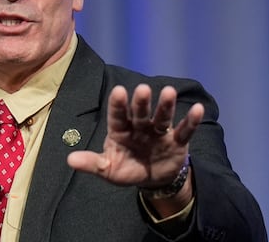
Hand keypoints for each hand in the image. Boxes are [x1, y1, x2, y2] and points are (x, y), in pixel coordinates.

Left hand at [67, 84, 203, 188]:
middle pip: (140, 112)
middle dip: (141, 102)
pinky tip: (198, 108)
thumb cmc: (127, 169)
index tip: (118, 91)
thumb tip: (70, 160)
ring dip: (165, 105)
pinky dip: (191, 120)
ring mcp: (159, 132)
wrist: (153, 180)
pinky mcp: (176, 141)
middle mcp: (140, 126)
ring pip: (162, 116)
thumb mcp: (108, 169)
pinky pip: (184, 130)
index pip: (118, 116)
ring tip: (169, 91)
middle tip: (142, 89)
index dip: (118, 104)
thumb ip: (92, 163)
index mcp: (121, 130)